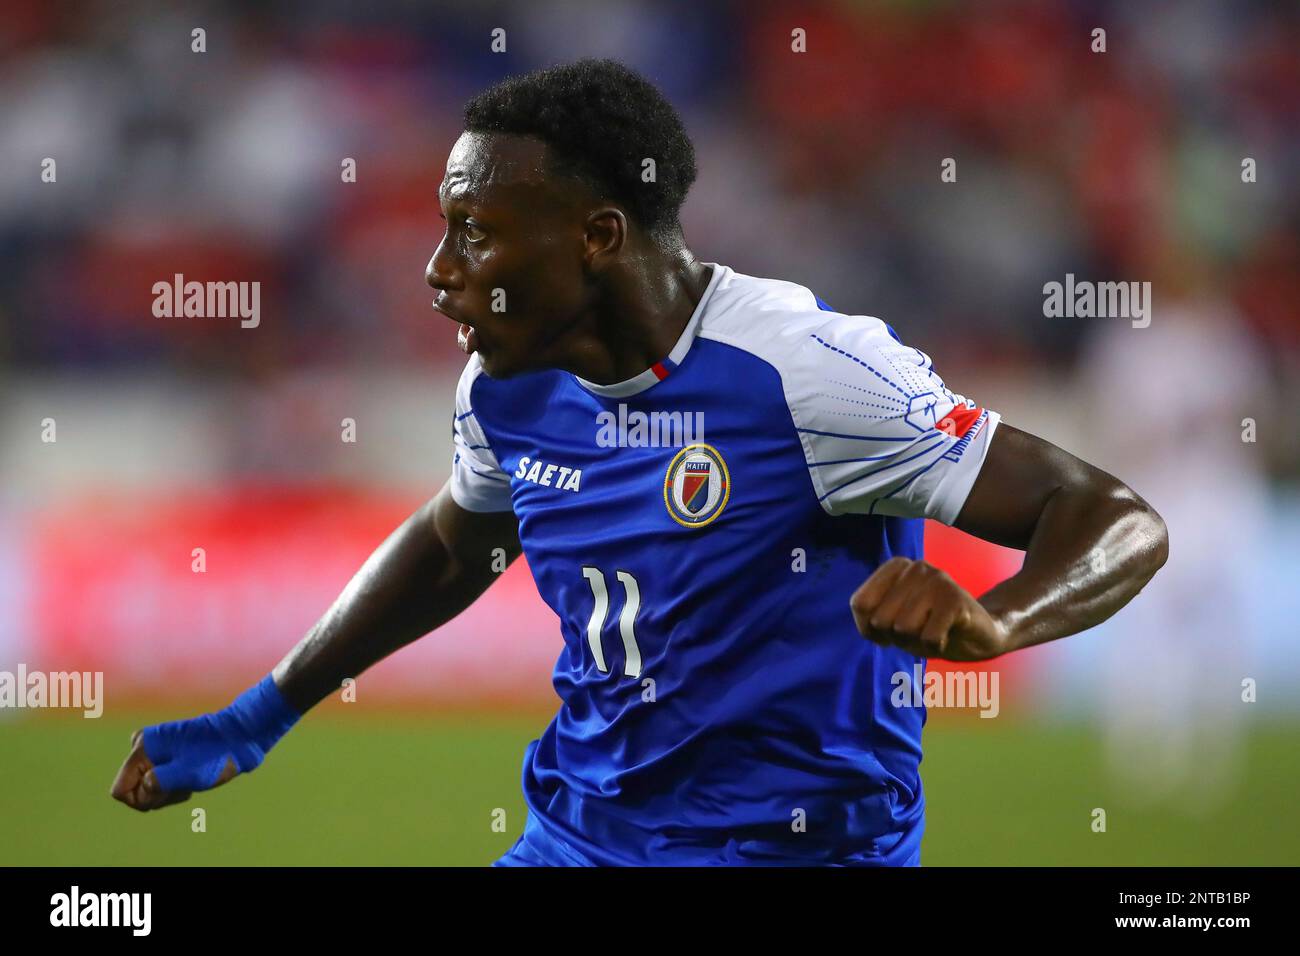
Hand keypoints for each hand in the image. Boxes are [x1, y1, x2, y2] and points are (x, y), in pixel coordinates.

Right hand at [109, 726, 237, 811]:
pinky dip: (174, 785)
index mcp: (142, 747)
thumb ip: (159, 783)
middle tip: (184, 784)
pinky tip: (192, 776)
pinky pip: (159, 782)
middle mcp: (143, 746)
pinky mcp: (165, 755)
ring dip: (168, 791)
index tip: (166, 791)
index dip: (141, 799)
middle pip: (134, 790)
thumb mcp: (188, 773)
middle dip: (158, 794)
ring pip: (147, 788)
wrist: (240, 737)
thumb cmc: (216, 755)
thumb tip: (143, 787)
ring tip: (190, 778)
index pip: (120, 791)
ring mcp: (154, 750)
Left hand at [850, 557, 1009, 660]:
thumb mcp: (892, 622)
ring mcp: (938, 580)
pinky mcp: (956, 600)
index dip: (870, 628)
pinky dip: (934, 648)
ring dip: (917, 642)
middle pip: (881, 619)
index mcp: (896, 567)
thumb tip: (872, 623)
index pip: (860, 604)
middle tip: (920, 629)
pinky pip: (928, 638)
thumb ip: (871, 617)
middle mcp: (916, 566)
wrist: (979, 635)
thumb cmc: (928, 627)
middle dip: (897, 637)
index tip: (890, 629)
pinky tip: (946, 636)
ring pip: (904, 629)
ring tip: (934, 631)